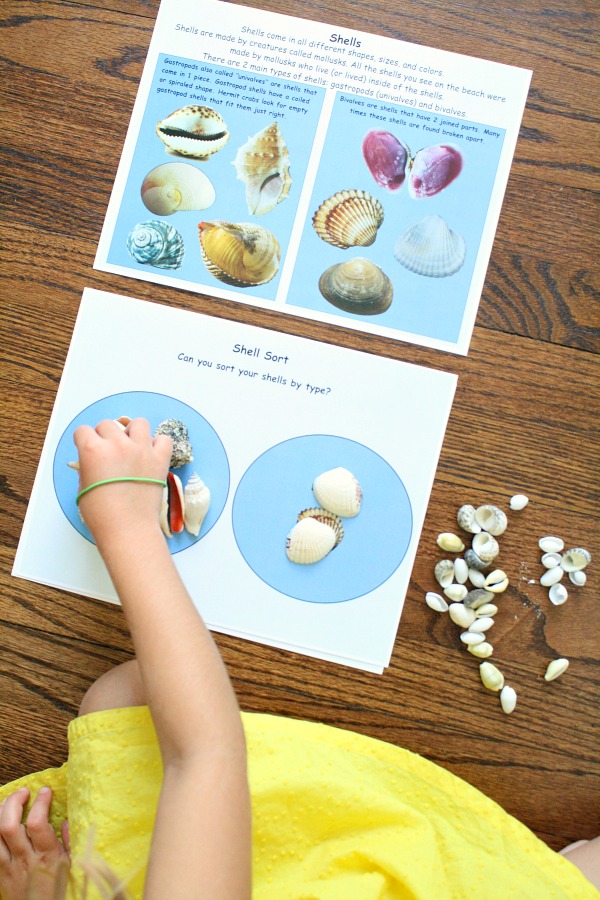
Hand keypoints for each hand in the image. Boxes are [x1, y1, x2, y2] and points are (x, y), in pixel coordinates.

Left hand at [0, 787, 69, 899]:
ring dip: (0, 812)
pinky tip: (0, 820)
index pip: (37, 823)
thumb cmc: (58, 894)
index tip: (46, 791)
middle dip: (14, 802)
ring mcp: (8, 866)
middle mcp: (25, 860)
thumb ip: (70, 843)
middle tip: (24, 792)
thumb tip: (66, 820)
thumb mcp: (72, 868)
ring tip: (9, 802)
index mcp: (47, 857)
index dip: (40, 802)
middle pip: (9, 825)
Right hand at [73, 417, 172, 545]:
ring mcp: (141, 450)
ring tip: (131, 447)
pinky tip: (150, 454)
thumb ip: (87, 466)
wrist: (128, 529)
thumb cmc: (103, 515)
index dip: (84, 440)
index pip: (83, 430)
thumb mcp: (83, 487)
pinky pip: (163, 439)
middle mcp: (117, 445)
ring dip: (132, 433)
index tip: (87, 447)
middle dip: (105, 436)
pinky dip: (158, 444)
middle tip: (108, 452)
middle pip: (108, 424)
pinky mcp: (160, 459)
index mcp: (93, 450)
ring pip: (138, 423)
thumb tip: (92, 461)